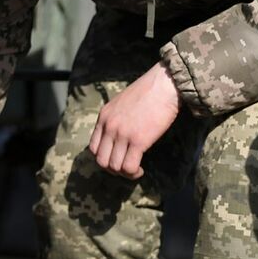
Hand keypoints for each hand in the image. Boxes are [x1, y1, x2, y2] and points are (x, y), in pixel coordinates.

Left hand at [89, 63, 180, 179]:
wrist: (164, 85)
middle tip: (126, 168)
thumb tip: (119, 135)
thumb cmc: (149, 91)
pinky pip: (129, 166)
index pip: (93, 148)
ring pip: (114, 167)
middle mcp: (109, 126)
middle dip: (113, 170)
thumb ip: (116, 118)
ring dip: (124, 174)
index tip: (117, 159)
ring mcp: (122, 134)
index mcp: (104, 117)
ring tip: (136, 170)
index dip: (104, 159)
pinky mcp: (138, 140)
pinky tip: (141, 170)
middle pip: (101, 161)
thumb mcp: (122, 102)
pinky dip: (134, 173)